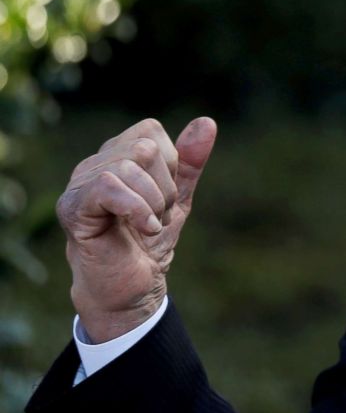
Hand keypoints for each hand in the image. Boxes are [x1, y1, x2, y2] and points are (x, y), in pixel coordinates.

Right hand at [56, 117, 216, 342]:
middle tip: (156, 216)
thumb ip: (191, 161)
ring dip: (153, 202)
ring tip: (147, 226)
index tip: (165, 198)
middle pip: (144, 147)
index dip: (171, 164)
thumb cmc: (148, 244)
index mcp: (117, 156)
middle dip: (164, 187)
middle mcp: (94, 164)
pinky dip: (138, 209)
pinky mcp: (72, 207)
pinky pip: (109, 186)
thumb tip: (207, 122)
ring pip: (129, 164)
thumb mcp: (178, 198)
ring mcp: (79, 184)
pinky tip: (144, 229)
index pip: (151, 131)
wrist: (130, 290)